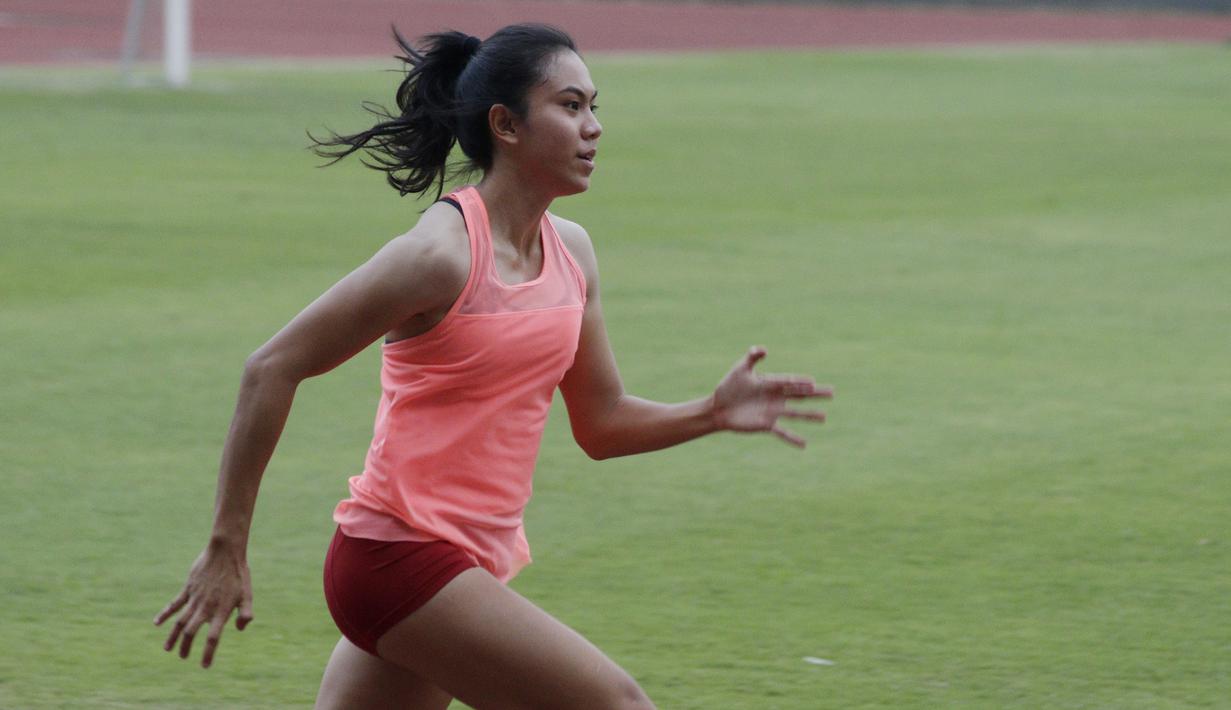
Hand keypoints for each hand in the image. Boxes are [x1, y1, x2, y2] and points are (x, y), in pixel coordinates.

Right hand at [154, 542, 253, 668]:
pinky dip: (165, 614)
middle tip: (183, 656)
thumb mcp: (248, 594)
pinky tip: (156, 623)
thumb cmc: (239, 574)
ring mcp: (195, 598)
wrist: (226, 551)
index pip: (213, 638)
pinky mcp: (188, 588)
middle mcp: (206, 607)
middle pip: (191, 632)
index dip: (208, 653)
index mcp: (221, 611)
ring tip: (168, 649)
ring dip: (173, 636)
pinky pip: (174, 604)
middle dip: (185, 647)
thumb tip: (239, 629)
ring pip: (180, 621)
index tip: (204, 666)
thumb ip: (246, 613)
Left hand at [712, 346, 832, 447]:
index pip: (790, 382)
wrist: (718, 408)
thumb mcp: (740, 369)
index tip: (813, 382)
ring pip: (795, 413)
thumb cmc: (729, 386)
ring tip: (824, 417)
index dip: (801, 382)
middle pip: (799, 395)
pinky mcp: (766, 424)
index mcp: (771, 383)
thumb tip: (763, 349)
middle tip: (832, 392)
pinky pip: (782, 433)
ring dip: (809, 416)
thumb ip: (752, 357)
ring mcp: (772, 412)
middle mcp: (775, 397)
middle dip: (815, 394)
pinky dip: (792, 438)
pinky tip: (804, 444)